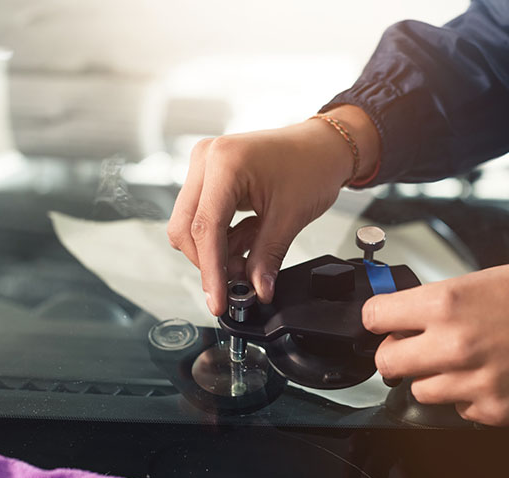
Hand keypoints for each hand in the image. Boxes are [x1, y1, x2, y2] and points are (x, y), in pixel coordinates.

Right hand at [167, 105, 379, 314]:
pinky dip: (222, 237)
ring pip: (191, 224)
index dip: (210, 271)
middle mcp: (206, 159)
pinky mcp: (209, 175)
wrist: (323, 146)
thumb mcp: (290, 217)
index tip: (218, 301)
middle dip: (209, 262)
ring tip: (250, 257)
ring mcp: (204, 165)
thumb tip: (257, 290)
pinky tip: (248, 238)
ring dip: (216, 250)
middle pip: (185, 228)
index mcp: (225, 163)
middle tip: (237, 283)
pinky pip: (202, 215)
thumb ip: (267, 257)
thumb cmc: (312, 165)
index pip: (205, 228)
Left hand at [362, 257, 508, 425]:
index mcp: (446, 303)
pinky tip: (492, 374)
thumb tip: (408, 316)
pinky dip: (469, 396)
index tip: (384, 321)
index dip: (378, 318)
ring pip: (420, 390)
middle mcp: (453, 345)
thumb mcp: (482, 279)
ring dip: (434, 377)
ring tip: (465, 360)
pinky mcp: (495, 410)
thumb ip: (439, 302)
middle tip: (413, 346)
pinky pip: (460, 409)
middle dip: (396, 352)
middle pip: (386, 361)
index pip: (374, 316)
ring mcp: (473, 382)